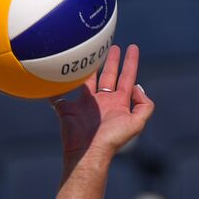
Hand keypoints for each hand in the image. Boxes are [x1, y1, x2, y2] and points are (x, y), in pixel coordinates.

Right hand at [50, 44, 153, 159]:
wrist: (88, 152)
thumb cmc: (111, 139)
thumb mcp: (136, 123)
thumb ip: (144, 105)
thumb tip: (138, 87)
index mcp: (118, 103)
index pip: (127, 78)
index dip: (130, 62)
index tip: (133, 47)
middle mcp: (103, 102)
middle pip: (108, 75)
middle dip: (112, 60)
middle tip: (113, 45)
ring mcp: (85, 104)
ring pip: (87, 80)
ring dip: (88, 67)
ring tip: (89, 51)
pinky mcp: (68, 108)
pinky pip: (61, 94)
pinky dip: (56, 86)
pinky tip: (54, 74)